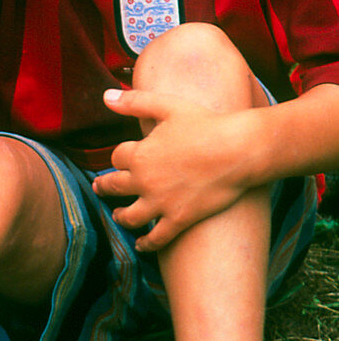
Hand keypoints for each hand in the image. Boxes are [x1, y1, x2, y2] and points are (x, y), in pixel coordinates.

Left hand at [94, 88, 251, 250]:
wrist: (239, 150)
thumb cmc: (206, 124)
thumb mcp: (168, 106)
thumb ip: (135, 102)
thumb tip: (106, 96)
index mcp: (139, 154)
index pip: (116, 158)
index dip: (119, 158)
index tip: (122, 159)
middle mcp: (144, 181)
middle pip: (114, 187)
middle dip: (105, 187)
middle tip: (100, 188)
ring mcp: (160, 203)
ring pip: (129, 216)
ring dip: (120, 216)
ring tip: (117, 215)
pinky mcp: (179, 219)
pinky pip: (156, 238)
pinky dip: (146, 244)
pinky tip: (141, 245)